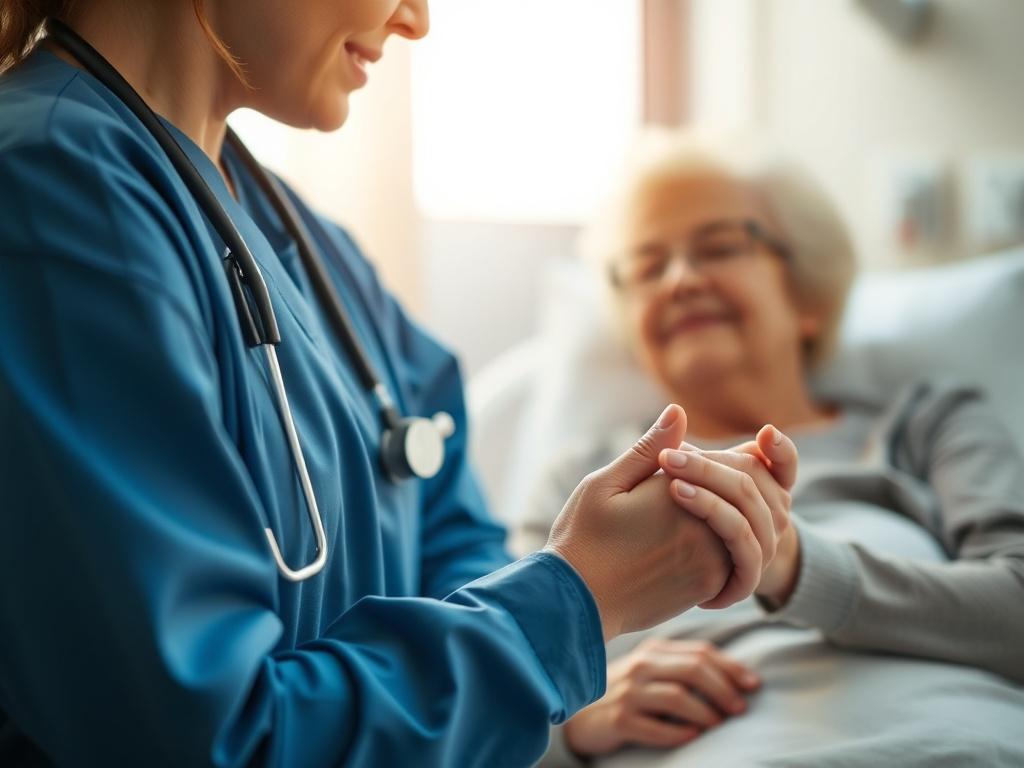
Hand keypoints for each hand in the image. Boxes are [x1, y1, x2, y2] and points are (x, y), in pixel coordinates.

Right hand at [544, 405, 731, 639]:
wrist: (577, 602)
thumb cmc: (582, 538)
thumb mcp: (605, 485)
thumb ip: (649, 450)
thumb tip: (678, 412)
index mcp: (676, 491)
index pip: (726, 461)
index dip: (712, 458)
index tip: (681, 464)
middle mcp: (703, 526)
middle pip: (743, 491)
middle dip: (728, 483)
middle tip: (688, 490)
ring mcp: (712, 559)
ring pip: (746, 523)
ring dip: (732, 514)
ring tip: (693, 515)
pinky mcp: (711, 585)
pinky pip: (739, 556)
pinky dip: (729, 543)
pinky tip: (695, 540)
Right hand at [564, 638, 759, 756]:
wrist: (583, 715)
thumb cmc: (628, 693)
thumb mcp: (653, 672)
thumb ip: (684, 668)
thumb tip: (735, 679)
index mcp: (654, 650)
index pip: (700, 652)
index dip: (731, 668)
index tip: (754, 685)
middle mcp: (641, 666)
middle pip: (693, 669)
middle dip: (724, 689)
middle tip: (740, 709)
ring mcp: (628, 691)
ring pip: (677, 696)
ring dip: (706, 713)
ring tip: (719, 726)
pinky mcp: (618, 719)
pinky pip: (655, 726)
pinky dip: (679, 732)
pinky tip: (693, 738)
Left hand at [655, 425, 797, 608]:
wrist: (681, 578)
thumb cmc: (680, 517)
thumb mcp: (686, 480)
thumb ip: (687, 451)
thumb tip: (674, 413)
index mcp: (766, 488)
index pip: (785, 465)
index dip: (780, 450)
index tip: (765, 433)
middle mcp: (773, 515)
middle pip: (751, 480)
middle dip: (708, 466)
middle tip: (667, 456)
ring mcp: (764, 546)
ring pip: (746, 511)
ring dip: (708, 492)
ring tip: (671, 484)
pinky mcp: (748, 575)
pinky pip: (743, 545)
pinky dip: (716, 518)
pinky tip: (681, 499)